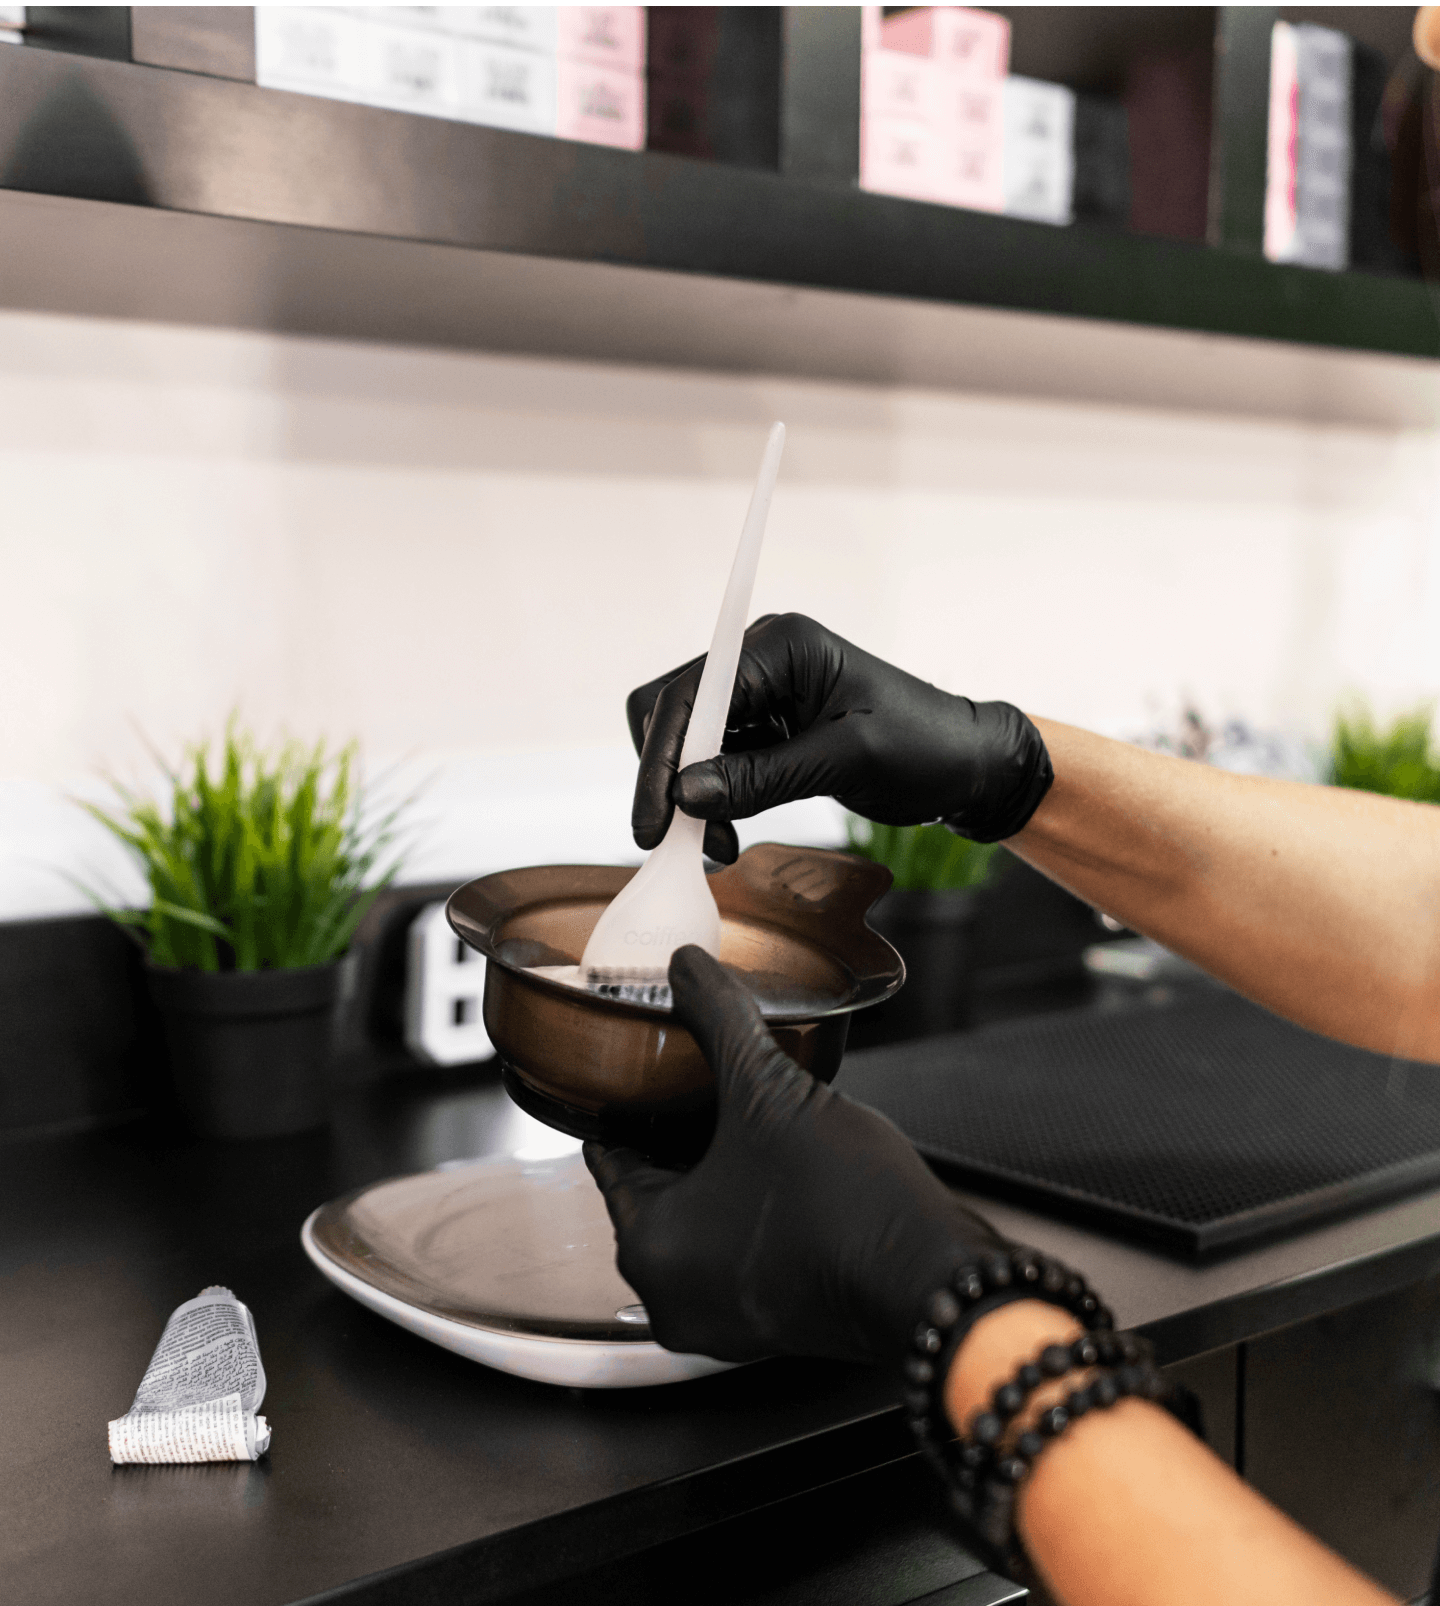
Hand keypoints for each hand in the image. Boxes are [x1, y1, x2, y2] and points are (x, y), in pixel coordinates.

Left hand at [584, 946, 1011, 1365]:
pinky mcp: (769, 1318)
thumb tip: (686, 967)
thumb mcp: (770, 1090)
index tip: (642, 1065)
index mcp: (648, 1247)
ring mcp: (722, 1316)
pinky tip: (777, 1153)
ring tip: (743, 1105)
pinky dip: (744, 1199)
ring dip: (714, 1161)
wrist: (931, 1276)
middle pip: (654, 1182)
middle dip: (676, 1126)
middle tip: (698, 1072)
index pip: (612, 1155)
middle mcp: (672, 1296)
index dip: (629, 1098)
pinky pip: (734, 1243)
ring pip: (697, 1212)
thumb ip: (719, 1018)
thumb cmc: (846, 1203)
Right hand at [626, 613, 1051, 863]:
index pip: (693, 693)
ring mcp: (761, 695)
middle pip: (676, 712)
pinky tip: (727, 832)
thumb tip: (685, 793)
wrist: (965, 764)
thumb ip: (763, 776)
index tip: (656, 819)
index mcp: (780, 646)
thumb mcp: (845, 762)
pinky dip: (710, 799)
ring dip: (689, 795)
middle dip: (670, 777)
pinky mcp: (765, 729)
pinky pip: (714, 762)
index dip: (665, 757)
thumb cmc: (924, 747)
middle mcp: (761, 661)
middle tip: (677, 837)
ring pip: (688, 742)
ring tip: (716, 842)